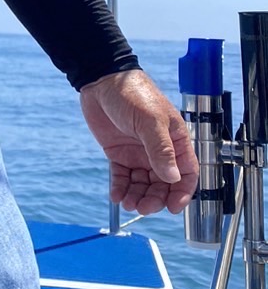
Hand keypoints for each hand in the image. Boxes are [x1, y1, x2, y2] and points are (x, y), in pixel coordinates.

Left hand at [79, 69, 198, 215]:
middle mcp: (160, 150)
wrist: (101, 81)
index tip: (173, 207)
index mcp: (176, 140)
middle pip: (164, 183)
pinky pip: (122, 177)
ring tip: (128, 204)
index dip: (182, 192)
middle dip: (156, 198)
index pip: (187, 172)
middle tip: (144, 207)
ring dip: (138, 197)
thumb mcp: (150, 120)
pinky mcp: (119, 154)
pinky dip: (120, 188)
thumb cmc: (132, 93)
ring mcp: (139, 153)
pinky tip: (116, 196)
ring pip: (143, 184)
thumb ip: (161, 149)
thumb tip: (173, 177)